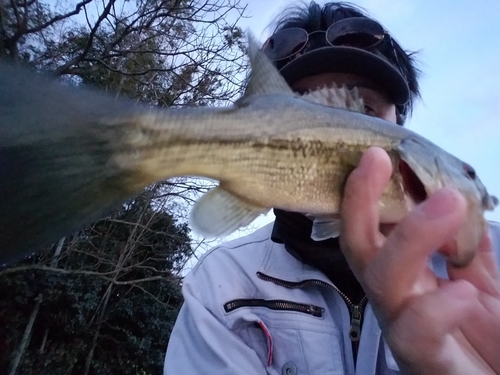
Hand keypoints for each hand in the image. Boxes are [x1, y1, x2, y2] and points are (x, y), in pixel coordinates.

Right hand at [340, 147, 499, 374]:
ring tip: (448, 203)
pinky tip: (464, 292)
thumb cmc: (493, 342)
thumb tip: (459, 204)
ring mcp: (404, 330)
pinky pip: (413, 333)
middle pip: (359, 248)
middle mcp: (396, 299)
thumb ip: (469, 252)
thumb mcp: (487, 287)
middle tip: (379, 160)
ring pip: (379, 280)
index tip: (378, 154)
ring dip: (410, 236)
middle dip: (361, 201)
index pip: (374, 229)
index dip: (367, 193)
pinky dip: (435, 307)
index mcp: (410, 278)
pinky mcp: (422, 362)